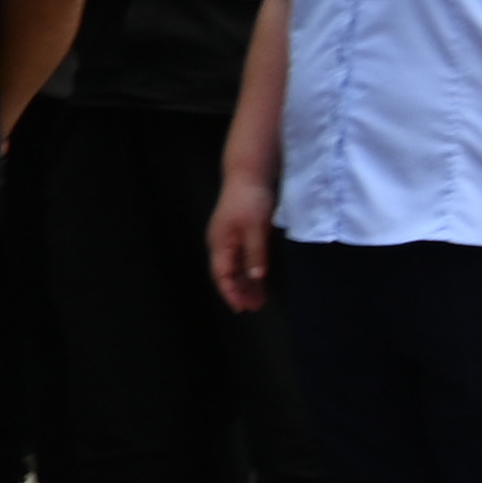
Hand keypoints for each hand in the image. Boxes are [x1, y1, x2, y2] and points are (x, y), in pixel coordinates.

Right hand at [207, 174, 273, 315]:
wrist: (248, 174)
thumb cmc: (250, 200)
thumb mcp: (256, 228)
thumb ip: (255, 254)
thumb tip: (255, 278)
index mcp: (220, 243)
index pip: (222, 275)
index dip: (231, 293)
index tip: (242, 308)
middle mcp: (220, 243)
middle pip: (227, 274)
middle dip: (240, 291)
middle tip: (256, 307)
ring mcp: (228, 238)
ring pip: (235, 267)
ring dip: (246, 283)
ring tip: (260, 298)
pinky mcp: (238, 233)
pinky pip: (242, 258)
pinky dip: (250, 270)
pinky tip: (259, 278)